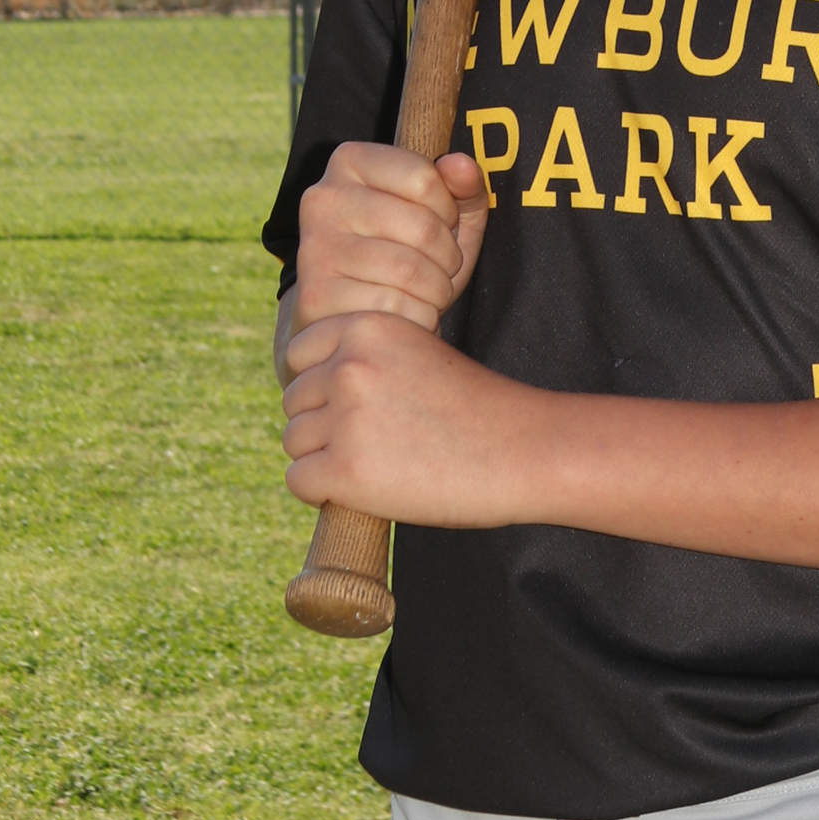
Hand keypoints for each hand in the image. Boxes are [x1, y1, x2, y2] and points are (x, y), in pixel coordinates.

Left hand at [282, 310, 527, 526]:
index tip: (356, 406)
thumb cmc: (476, 408)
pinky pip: (299, 481)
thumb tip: (305, 390)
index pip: (300, 354)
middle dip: (323, 424)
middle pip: (294, 401)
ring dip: (324, 458)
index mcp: (366, 327)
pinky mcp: (346, 470)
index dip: (321, 384)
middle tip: (377, 442)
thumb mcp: (418, 354)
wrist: (524, 450)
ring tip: (379, 465)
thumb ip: (365, 360)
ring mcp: (346, 418)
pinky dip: (324, 492)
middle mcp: (349, 365)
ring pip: (295, 442)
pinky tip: (365, 490)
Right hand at [293, 143, 488, 347]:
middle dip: (448, 257)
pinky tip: (405, 315)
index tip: (440, 225)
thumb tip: (462, 165)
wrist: (350, 313)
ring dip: (437, 292)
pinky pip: (393, 308)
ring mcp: (315, 246)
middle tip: (440, 269)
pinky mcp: (316, 295)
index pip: (424, 178)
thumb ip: (462, 189)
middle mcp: (324, 198)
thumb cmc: (402, 256)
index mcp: (350, 162)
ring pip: (410, 271)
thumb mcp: (443, 217)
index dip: (448, 211)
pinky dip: (417, 319)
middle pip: (422, 226)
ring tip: (425, 293)